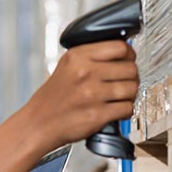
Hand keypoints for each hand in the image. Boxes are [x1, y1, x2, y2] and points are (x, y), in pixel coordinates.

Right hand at [20, 41, 138, 153]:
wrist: (38, 124)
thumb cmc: (53, 98)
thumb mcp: (66, 66)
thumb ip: (90, 57)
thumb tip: (122, 52)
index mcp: (78, 57)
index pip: (120, 47)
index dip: (129, 55)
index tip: (128, 61)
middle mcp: (85, 73)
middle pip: (130, 68)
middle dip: (131, 77)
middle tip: (124, 82)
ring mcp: (92, 94)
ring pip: (132, 88)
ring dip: (130, 95)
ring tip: (119, 98)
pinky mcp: (97, 115)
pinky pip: (127, 108)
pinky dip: (125, 111)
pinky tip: (116, 111)